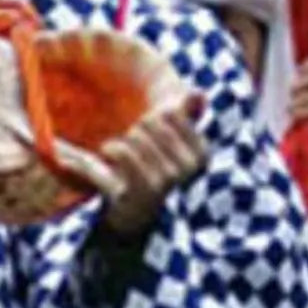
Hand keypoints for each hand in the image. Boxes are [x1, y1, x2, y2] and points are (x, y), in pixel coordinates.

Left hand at [95, 93, 208, 239]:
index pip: (169, 113)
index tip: (151, 135)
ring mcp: (166, 180)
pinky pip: (122, 152)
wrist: (135, 214)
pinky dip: (111, 148)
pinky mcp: (141, 190)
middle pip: (151, 121)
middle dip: (137, 128)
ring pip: (135, 136)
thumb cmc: (153, 169)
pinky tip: (107, 152)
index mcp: (201, 153)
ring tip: (120, 152)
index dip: (154, 118)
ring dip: (122, 141)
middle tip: (134, 146)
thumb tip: (196, 93)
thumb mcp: (173, 141)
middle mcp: (189, 168)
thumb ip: (186, 114)